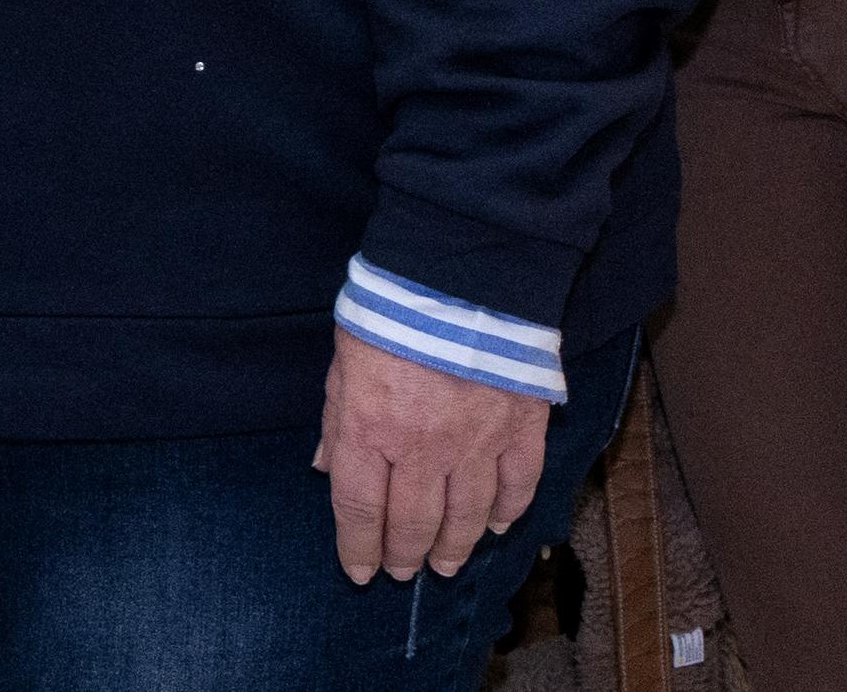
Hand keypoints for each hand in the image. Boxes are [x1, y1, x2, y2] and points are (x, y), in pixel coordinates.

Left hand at [315, 331, 547, 581]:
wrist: (461, 274)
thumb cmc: (391, 311)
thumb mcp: (343, 360)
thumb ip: (336, 420)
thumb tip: (325, 469)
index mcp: (369, 429)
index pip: (358, 509)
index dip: (357, 547)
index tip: (358, 571)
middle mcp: (422, 449)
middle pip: (412, 523)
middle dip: (404, 555)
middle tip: (403, 572)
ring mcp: (476, 444)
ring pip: (466, 517)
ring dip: (454, 547)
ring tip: (446, 564)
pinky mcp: (521, 429)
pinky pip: (517, 486)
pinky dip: (507, 512)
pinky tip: (496, 526)